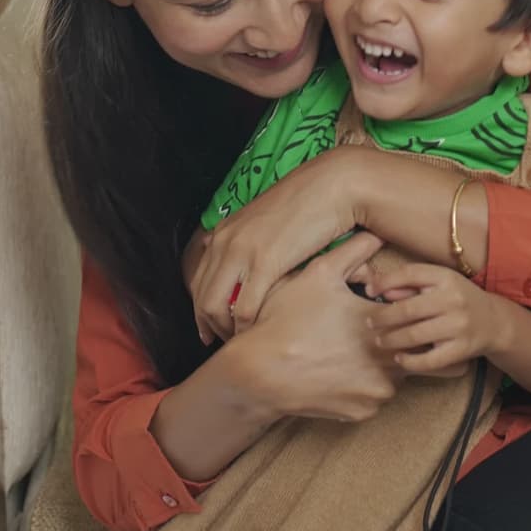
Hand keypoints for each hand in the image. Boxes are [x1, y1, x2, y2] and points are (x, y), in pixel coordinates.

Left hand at [189, 147, 367, 342]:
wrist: (333, 186)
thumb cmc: (309, 206)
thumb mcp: (269, 225)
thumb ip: (253, 245)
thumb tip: (251, 271)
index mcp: (225, 232)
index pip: (197, 279)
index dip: (200, 310)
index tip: (208, 329)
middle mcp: (225, 242)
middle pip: (200, 297)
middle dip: (208, 326)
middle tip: (221, 344)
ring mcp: (242, 252)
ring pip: (214, 306)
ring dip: (225, 331)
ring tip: (242, 343)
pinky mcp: (264, 263)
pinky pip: (243, 308)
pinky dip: (245, 327)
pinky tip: (257, 335)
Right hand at [234, 231, 406, 422]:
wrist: (258, 372)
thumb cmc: (286, 319)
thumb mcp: (318, 275)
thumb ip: (353, 252)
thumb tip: (376, 233)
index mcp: (383, 325)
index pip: (417, 316)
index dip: (403, 310)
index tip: (389, 308)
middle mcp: (388, 361)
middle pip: (410, 346)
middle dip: (394, 338)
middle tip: (366, 331)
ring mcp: (376, 392)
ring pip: (393, 374)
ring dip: (380, 364)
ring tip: (349, 350)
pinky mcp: (362, 412)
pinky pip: (373, 397)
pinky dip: (362, 386)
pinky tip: (338, 371)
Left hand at [366, 263, 498, 373]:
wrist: (493, 322)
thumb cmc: (457, 299)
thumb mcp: (438, 283)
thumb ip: (409, 284)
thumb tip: (377, 289)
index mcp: (446, 278)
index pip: (410, 274)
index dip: (385, 282)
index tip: (368, 291)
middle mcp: (453, 300)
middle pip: (408, 309)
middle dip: (383, 317)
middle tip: (369, 323)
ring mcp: (458, 326)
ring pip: (415, 335)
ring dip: (391, 339)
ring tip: (380, 341)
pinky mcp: (461, 350)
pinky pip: (430, 360)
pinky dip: (410, 361)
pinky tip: (399, 358)